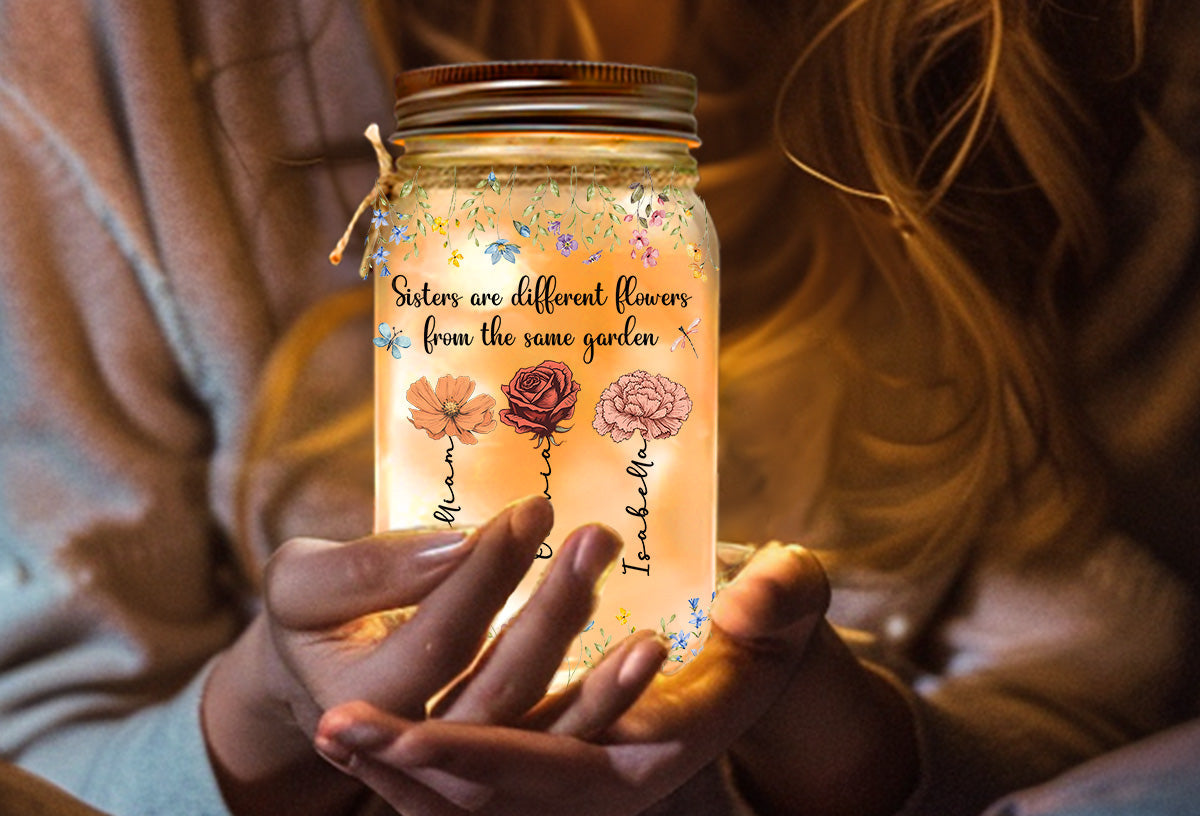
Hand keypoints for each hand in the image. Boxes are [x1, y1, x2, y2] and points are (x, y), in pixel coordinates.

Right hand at [204, 493, 624, 815]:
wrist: (317, 683)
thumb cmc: (312, 616)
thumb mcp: (303, 582)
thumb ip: (368, 568)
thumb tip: (455, 546)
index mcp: (362, 701)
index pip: (442, 638)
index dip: (489, 572)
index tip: (534, 509)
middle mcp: (419, 750)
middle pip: (502, 690)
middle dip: (555, 613)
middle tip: (598, 537)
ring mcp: (466, 774)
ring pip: (544, 736)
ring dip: (604, 686)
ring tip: (650, 630)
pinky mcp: (505, 770)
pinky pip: (565, 750)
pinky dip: (611, 714)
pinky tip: (650, 662)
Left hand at [310, 542, 830, 815]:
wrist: (764, 653)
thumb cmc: (775, 618)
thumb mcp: (792, 597)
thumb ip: (782, 599)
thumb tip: (741, 611)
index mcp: (664, 749)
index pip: (564, 769)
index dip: (487, 758)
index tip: (409, 732)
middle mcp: (613, 781)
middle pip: (500, 797)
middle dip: (414, 767)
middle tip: (336, 724)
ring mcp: (579, 780)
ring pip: (476, 803)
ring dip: (400, 774)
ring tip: (332, 733)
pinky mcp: (555, 764)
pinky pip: (475, 788)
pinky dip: (418, 770)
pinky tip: (363, 739)